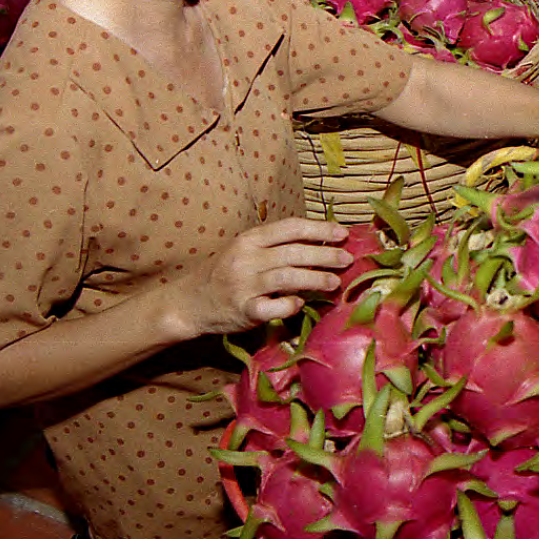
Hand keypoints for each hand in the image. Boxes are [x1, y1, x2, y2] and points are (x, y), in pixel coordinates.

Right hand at [185, 217, 351, 334]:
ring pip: (288, 278)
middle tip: (347, 259)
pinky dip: (290, 305)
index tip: (343, 233)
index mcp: (251, 239)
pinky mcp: (243, 311)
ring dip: (316, 279)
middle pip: (294, 252)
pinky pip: (273, 307)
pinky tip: (301, 304)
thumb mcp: (246, 250)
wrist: (190, 301)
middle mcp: (247, 259)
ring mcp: (244, 285)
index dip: (320, 229)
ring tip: (335, 282)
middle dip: (325, 255)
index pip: (291, 228)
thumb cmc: (226, 272)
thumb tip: (321, 243)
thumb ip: (276, 246)